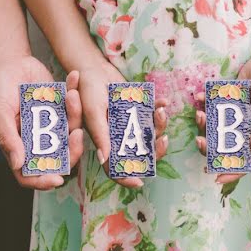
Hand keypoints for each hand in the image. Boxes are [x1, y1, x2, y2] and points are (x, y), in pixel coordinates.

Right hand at [0, 55, 85, 189]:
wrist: (9, 62)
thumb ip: (7, 138)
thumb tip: (18, 164)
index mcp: (18, 148)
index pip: (29, 175)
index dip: (42, 181)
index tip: (57, 179)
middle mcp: (38, 141)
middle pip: (60, 158)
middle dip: (72, 150)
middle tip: (76, 134)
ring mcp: (52, 125)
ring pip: (71, 132)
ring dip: (76, 116)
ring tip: (72, 96)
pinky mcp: (62, 108)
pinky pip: (74, 108)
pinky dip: (76, 94)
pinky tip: (74, 77)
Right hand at [74, 61, 169, 188]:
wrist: (94, 68)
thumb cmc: (86, 90)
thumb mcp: (92, 111)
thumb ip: (99, 134)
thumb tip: (104, 159)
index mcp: (105, 142)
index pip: (114, 167)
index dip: (125, 178)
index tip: (140, 182)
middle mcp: (119, 136)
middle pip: (140, 153)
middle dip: (155, 150)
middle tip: (162, 140)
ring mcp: (130, 123)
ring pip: (150, 133)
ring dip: (160, 125)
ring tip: (160, 111)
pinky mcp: (138, 108)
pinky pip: (153, 113)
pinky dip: (160, 108)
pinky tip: (163, 101)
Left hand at [195, 39, 250, 183]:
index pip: (245, 160)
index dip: (232, 172)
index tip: (216, 178)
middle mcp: (246, 127)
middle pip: (225, 146)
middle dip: (210, 146)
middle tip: (199, 139)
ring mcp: (236, 115)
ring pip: (215, 127)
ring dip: (204, 124)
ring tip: (199, 113)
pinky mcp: (228, 101)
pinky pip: (213, 107)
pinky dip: (205, 103)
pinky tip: (200, 96)